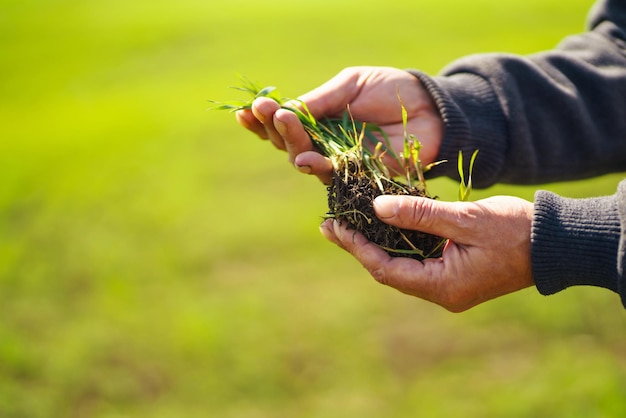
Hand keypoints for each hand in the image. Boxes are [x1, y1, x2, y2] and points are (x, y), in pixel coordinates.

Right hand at [236, 66, 442, 183]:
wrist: (430, 108)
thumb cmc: (390, 90)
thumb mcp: (350, 85)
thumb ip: (320, 100)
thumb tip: (284, 111)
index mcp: (319, 120)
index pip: (284, 124)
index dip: (263, 120)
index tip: (246, 110)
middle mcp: (324, 144)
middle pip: (289, 144)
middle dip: (275, 128)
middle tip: (267, 112)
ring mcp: (340, 162)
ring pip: (305, 160)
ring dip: (292, 144)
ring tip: (283, 125)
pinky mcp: (359, 178)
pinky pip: (333, 176)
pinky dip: (318, 167)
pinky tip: (306, 157)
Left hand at [320, 195, 534, 311]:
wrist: (555, 243)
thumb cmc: (515, 230)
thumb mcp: (465, 218)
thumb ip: (421, 214)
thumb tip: (377, 208)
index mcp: (442, 286)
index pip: (386, 270)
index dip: (357, 248)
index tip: (334, 228)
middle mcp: (441, 291)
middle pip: (387, 270)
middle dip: (358, 247)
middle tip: (330, 226)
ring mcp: (448, 284)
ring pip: (400, 265)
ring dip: (374, 245)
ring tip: (347, 224)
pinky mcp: (454, 272)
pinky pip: (416, 259)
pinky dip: (397, 243)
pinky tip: (382, 226)